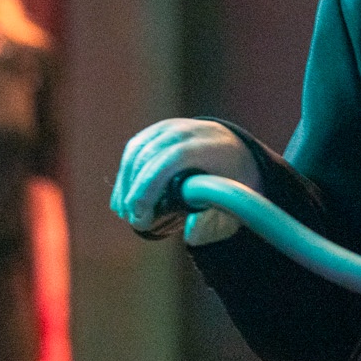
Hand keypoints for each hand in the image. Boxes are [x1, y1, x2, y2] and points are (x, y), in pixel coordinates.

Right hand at [112, 118, 259, 245]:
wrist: (236, 152)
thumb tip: (190, 234)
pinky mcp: (158, 130)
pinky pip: (134, 149)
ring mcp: (171, 126)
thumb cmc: (233, 185)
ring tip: (125, 213)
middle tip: (133, 220)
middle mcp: (189, 131)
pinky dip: (126, 174)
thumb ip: (215, 223)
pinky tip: (124, 197)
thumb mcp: (235, 208)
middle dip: (135, 190)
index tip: (141, 214)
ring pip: (137, 152)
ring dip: (126, 184)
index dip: (151, 184)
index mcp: (211, 146)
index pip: (174, 158)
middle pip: (150, 155)